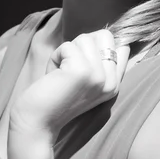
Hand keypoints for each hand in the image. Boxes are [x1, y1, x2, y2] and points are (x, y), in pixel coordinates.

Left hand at [9, 29, 129, 146]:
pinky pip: (68, 46)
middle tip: (70, 66)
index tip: (81, 63)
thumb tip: (106, 35)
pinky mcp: (82, 71)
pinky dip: (55, 56)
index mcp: (115, 84)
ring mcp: (99, 76)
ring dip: (66, 51)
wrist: (37, 124)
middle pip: (105, 36)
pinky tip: (53, 75)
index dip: (99, 46)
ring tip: (60, 73)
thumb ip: (101, 62)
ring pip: (85, 39)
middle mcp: (112, 81)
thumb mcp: (87, 80)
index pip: (122, 47)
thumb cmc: (56, 97)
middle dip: (83, 44)